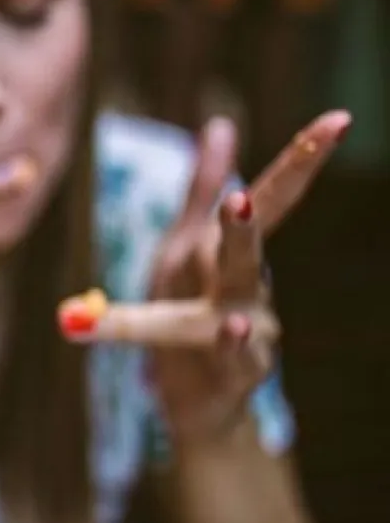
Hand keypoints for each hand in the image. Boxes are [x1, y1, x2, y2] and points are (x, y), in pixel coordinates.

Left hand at [58, 110, 351, 444]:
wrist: (197, 402)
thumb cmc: (189, 317)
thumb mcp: (184, 250)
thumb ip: (201, 190)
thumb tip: (221, 125)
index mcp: (228, 255)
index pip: (268, 202)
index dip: (300, 162)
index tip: (338, 120)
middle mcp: (249, 289)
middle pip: (251, 248)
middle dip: (254, 217)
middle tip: (243, 194)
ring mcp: (251, 334)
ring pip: (242, 303)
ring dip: (236, 272)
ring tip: (235, 241)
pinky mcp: (236, 376)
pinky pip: (233, 360)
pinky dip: (231, 345)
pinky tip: (234, 326)